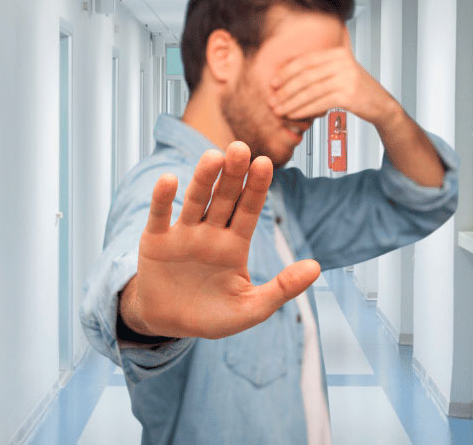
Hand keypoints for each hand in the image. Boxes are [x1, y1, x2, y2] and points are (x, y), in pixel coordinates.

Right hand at [120, 141, 321, 339]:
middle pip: (224, 198)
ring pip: (195, 200)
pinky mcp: (156, 240)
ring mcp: (183, 233)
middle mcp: (211, 232)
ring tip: (213, 157)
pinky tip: (169, 180)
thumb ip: (282, 288)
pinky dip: (162, 198)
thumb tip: (317, 267)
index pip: (249, 210)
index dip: (256, 187)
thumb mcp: (251, 308)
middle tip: (240, 148)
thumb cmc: (213, 316)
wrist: (169, 325)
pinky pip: (160, 215)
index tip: (265, 163)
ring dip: (203, 178)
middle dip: (232, 174)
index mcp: (235, 244)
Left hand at [268, 43, 400, 127]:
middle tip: (272, 100)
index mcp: (337, 53)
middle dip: (286, 90)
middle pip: (306, 76)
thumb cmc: (356, 89)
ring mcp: (346, 78)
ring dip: (291, 102)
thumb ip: (323, 63)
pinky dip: (304, 110)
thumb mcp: (342, 69)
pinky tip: (294, 115)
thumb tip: (292, 60)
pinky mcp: (349, 94)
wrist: (380, 104)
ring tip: (279, 110)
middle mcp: (342, 62)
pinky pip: (320, 103)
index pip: (306, 61)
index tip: (273, 83)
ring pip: (311, 91)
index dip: (286, 72)